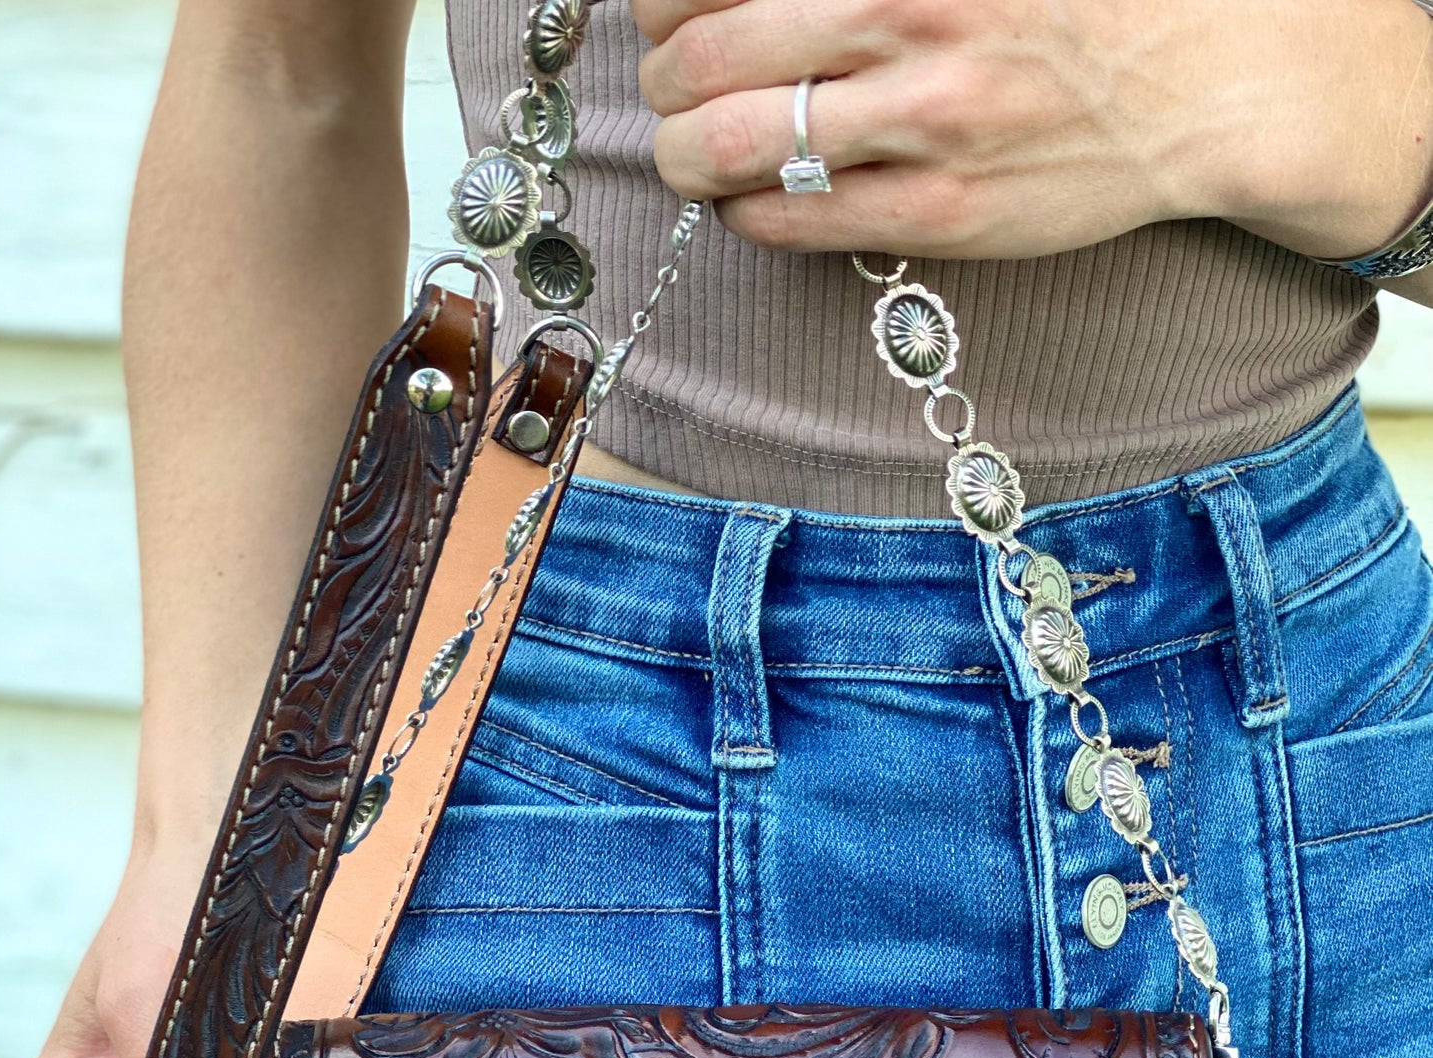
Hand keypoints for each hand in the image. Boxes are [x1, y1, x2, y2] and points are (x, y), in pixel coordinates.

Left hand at [635, 0, 1432, 263]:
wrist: (1211, 77)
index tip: (667, 9)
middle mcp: (899, 17)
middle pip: (699, 59)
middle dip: (661, 77)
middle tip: (670, 82)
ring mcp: (919, 126)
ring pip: (726, 148)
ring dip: (682, 153)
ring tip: (690, 149)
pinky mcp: (937, 215)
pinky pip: (789, 222)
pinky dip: (742, 211)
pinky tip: (749, 195)